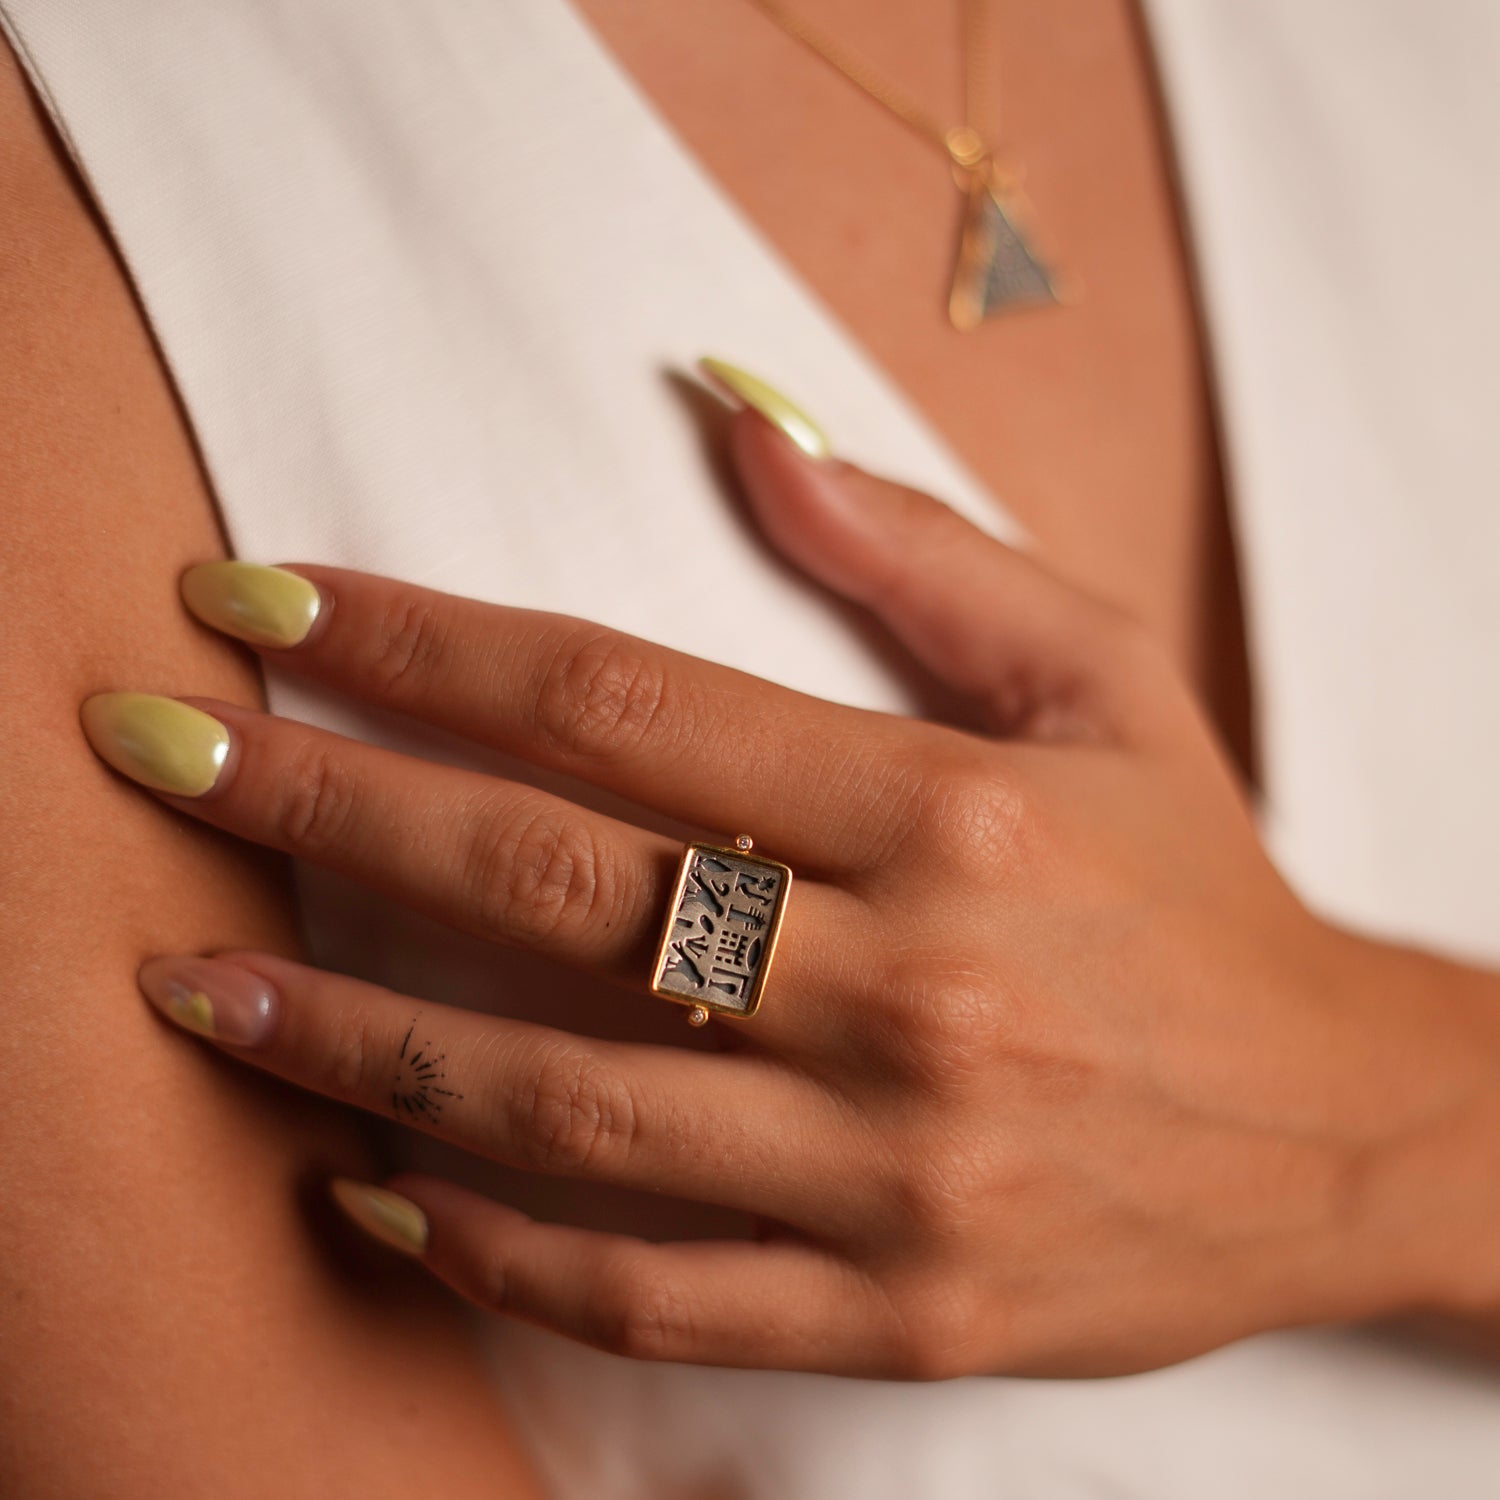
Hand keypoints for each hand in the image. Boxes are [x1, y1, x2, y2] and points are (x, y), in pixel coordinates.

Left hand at [80, 366, 1499, 1377]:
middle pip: (555, 885)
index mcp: (958, 813)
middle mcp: (917, 989)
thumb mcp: (1103, 680)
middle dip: (328, 809)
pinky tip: (369, 1187)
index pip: (622, 701)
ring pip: (565, 1103)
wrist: (1333, 1123)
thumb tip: (739, 417)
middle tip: (164, 756)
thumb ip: (917, 550)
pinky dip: (491, 1245)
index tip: (271, 605)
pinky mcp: (894, 1308)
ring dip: (350, 1038)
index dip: (421, 644)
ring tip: (199, 988)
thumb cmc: (1199, 883)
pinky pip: (649, 1290)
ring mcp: (898, 1172)